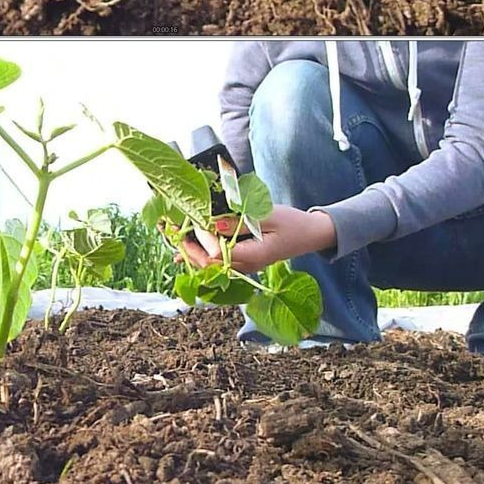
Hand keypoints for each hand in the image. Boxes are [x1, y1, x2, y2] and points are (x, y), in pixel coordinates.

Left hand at [176, 205, 335, 271]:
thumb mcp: (266, 216)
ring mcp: (246, 265)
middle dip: (190, 251)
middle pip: (211, 266)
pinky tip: (193, 248)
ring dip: (195, 254)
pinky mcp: (246, 260)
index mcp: (251, 256)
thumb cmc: (291, 223)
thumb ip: (239, 221)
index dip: (202, 240)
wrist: (310, 234)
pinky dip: (205, 254)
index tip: (197, 221)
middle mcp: (246, 266)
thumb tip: (213, 223)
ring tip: (177, 243)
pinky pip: (221, 262)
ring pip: (214, 266)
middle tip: (173, 235)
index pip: (217, 255)